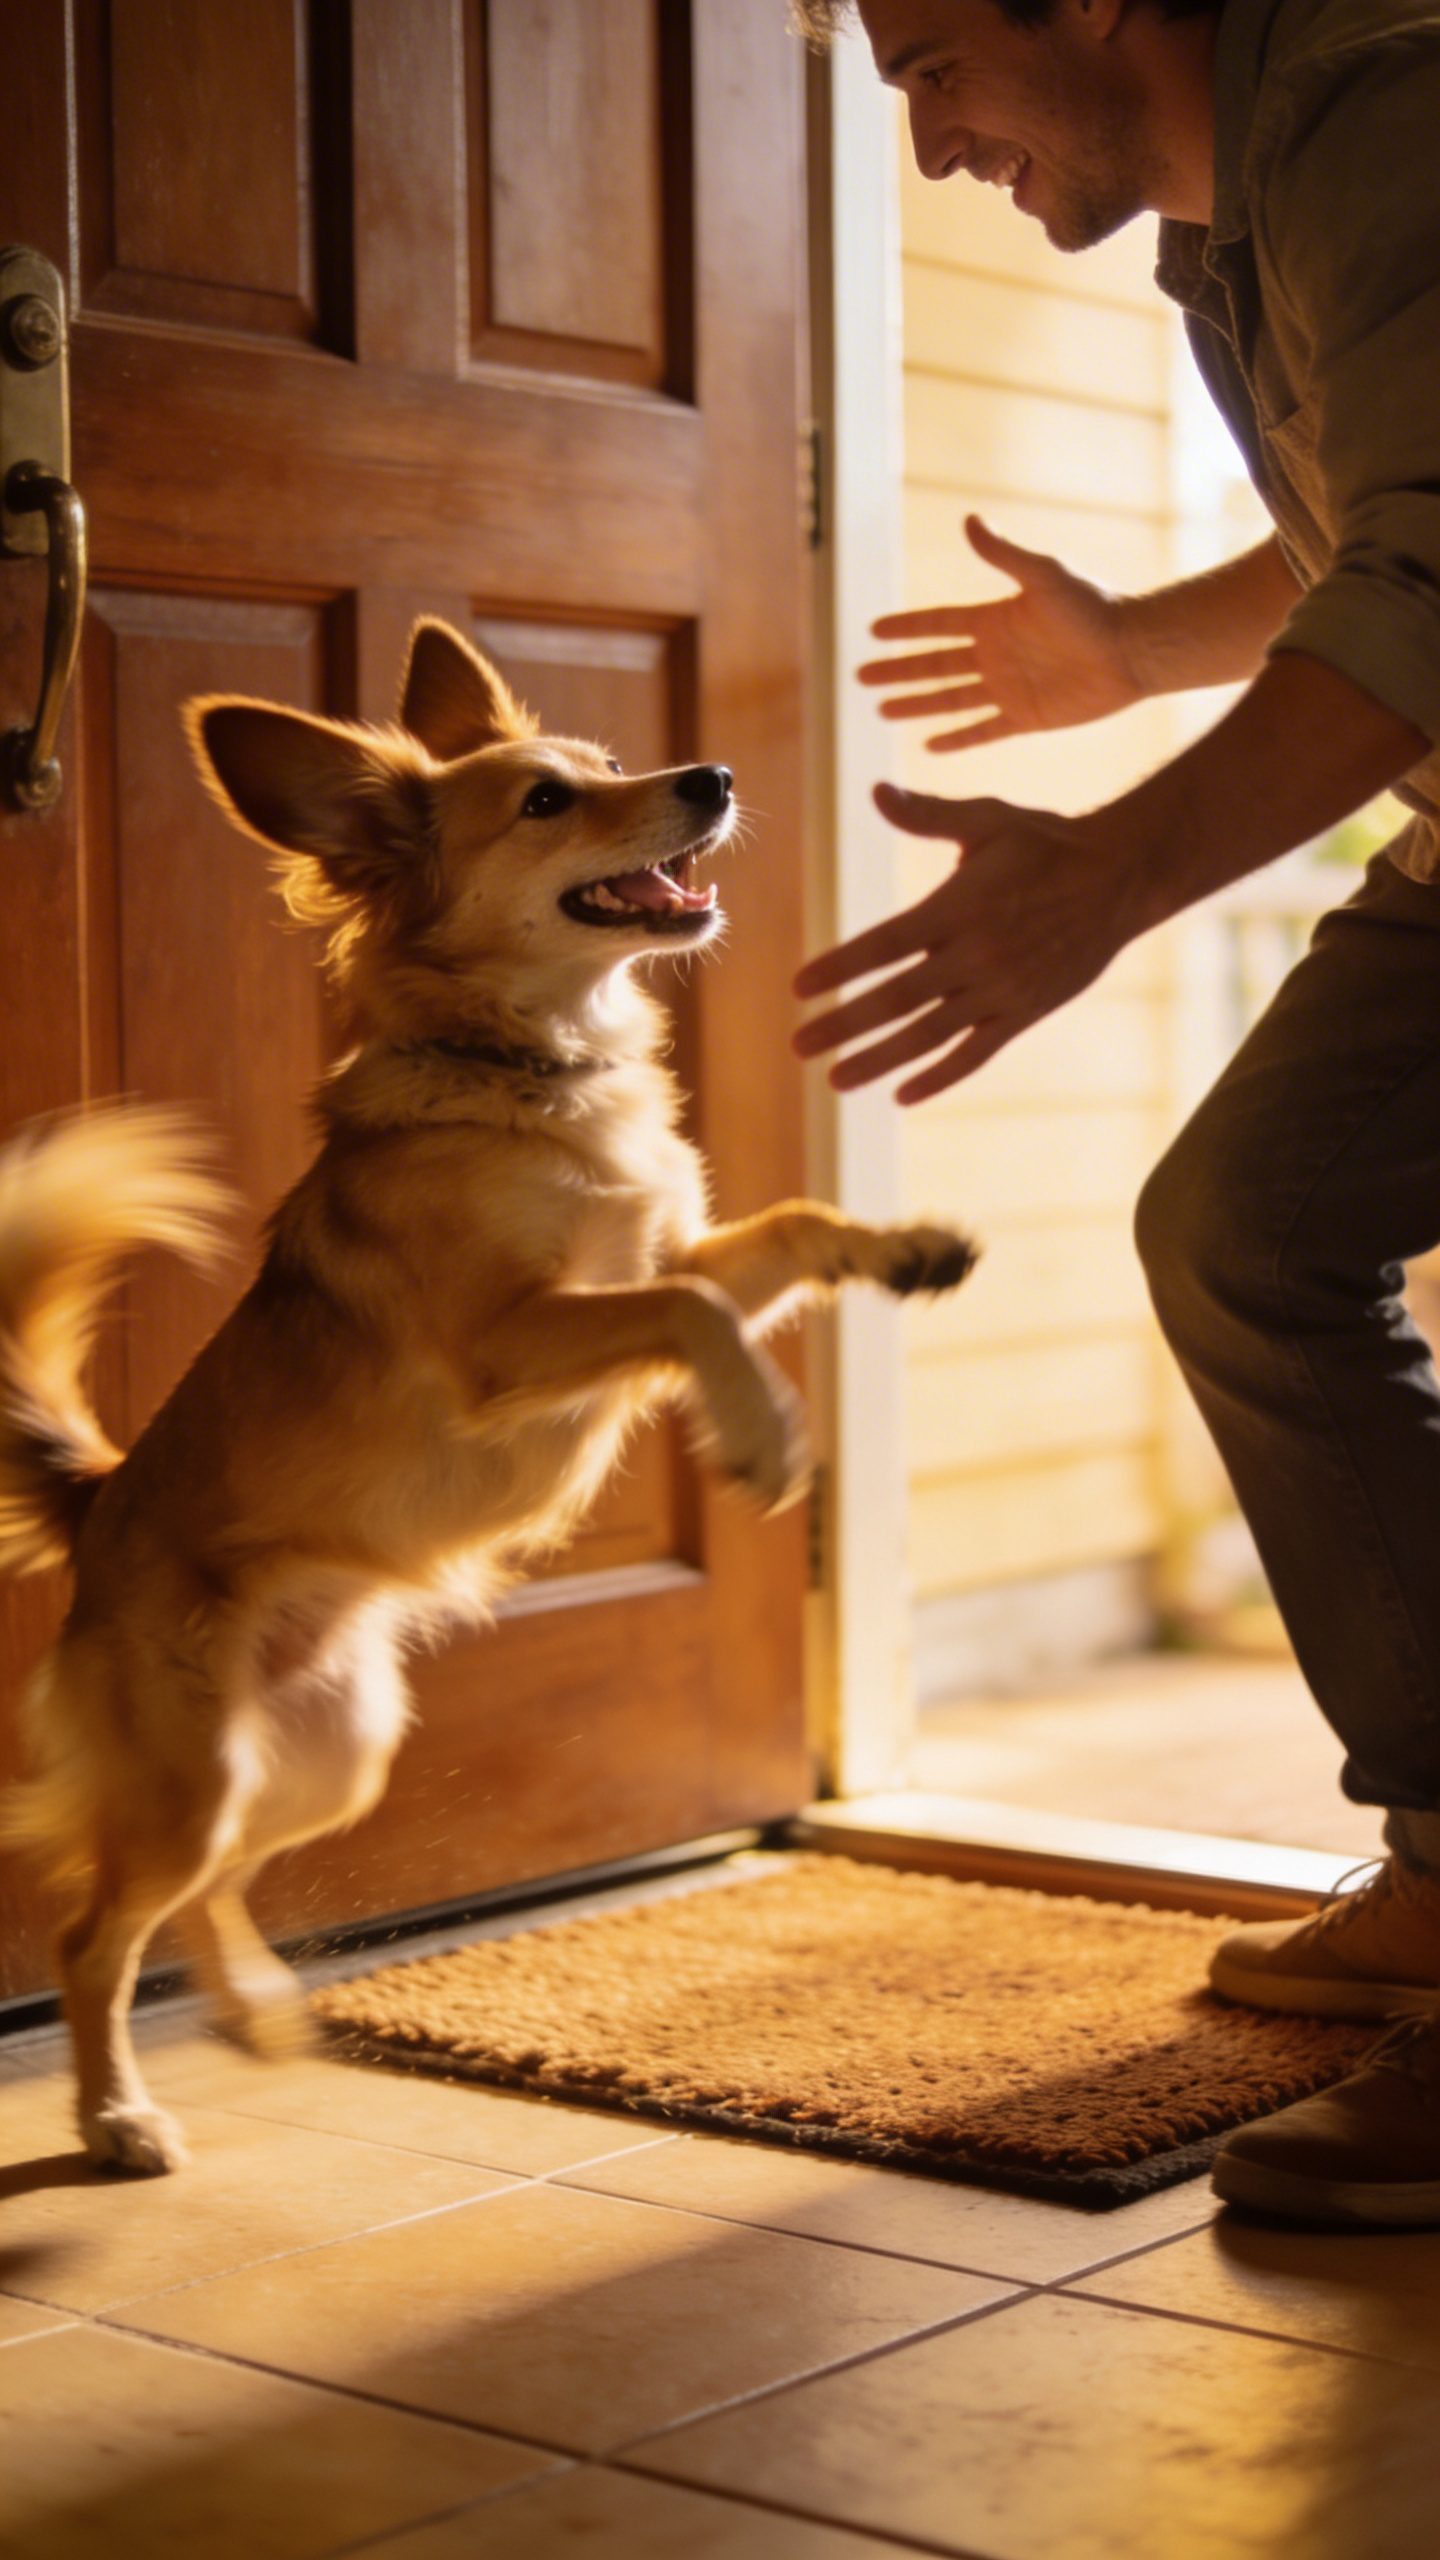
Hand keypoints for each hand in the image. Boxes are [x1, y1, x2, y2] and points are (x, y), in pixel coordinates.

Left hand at [793, 784, 1148, 1102]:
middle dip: (844, 1024)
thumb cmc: (1046, 842)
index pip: (885, 944)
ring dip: (879, 1060)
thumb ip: (927, 815)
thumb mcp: (987, 819)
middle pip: (897, 998)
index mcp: (958, 906)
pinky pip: (976, 1053)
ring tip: (835, 1079)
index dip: (840, 967)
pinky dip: (940, 1076)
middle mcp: (976, 954)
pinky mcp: (1024, 1013)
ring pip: (930, 1035)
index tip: (798, 989)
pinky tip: (902, 1094)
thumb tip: (876, 792)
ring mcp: (1001, 990)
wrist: (1121, 877)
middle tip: (797, 1045)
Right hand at [858, 516, 1140, 751]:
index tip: (874, 631)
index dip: (907, 628)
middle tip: (861, 677)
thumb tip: (969, 520)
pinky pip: (983, 730)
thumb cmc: (1094, 607)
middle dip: (897, 671)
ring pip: (950, 700)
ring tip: (882, 710)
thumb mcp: (1044, 575)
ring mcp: (1008, 688)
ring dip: (916, 705)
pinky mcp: (1027, 717)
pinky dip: (957, 739)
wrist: (1133, 649)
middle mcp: (996, 654)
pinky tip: (929, 745)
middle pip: (933, 665)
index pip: (938, 624)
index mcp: (994, 619)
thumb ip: (1004, 555)